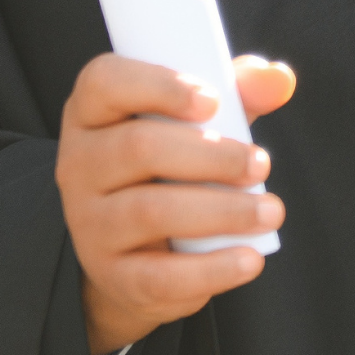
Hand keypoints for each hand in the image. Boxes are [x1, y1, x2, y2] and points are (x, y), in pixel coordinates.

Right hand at [58, 52, 298, 354]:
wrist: (141, 253)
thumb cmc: (175, 169)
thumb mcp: (198, 125)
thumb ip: (239, 94)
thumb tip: (278, 78)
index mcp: (93, 114)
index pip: (104, 83)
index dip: (158, 85)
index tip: (213, 101)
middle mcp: (77, 165)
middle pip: (138, 147)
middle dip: (212, 156)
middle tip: (261, 164)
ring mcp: (89, 222)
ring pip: (151, 211)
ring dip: (223, 210)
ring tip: (271, 211)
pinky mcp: (113, 274)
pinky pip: (160, 275)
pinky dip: (212, 269)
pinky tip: (250, 259)